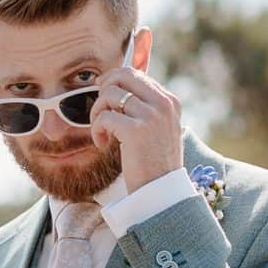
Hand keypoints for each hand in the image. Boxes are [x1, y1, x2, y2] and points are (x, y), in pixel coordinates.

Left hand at [91, 27, 184, 193]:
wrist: (162, 193)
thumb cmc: (155, 163)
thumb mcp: (158, 129)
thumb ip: (145, 108)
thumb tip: (115, 87)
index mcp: (169, 101)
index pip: (136, 74)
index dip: (114, 82)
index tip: (104, 97)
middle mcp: (163, 104)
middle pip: (122, 76)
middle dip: (103, 90)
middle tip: (99, 111)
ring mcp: (151, 116)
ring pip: (110, 94)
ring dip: (98, 112)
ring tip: (102, 132)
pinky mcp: (136, 131)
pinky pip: (104, 117)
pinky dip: (97, 130)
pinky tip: (103, 144)